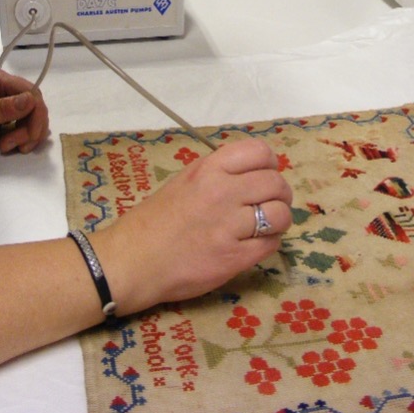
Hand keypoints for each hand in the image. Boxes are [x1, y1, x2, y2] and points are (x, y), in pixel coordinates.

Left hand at [0, 69, 48, 153]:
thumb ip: (2, 108)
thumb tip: (32, 101)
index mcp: (0, 80)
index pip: (33, 94)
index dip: (36, 116)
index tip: (26, 138)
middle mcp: (7, 87)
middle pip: (35, 106)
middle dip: (31, 128)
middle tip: (16, 147)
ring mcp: (7, 100)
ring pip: (32, 115)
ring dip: (28, 134)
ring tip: (9, 147)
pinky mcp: (5, 113)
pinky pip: (24, 122)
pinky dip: (23, 135)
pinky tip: (13, 144)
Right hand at [92, 136, 292, 315]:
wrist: (133, 260)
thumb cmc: (155, 219)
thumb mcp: (185, 180)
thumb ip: (219, 173)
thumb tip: (254, 173)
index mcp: (208, 168)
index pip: (260, 152)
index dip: (268, 164)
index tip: (263, 175)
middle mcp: (222, 191)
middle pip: (275, 183)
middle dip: (278, 194)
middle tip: (268, 203)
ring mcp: (229, 226)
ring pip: (279, 214)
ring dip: (278, 220)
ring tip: (264, 225)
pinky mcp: (233, 258)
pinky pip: (271, 244)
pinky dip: (269, 243)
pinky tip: (255, 243)